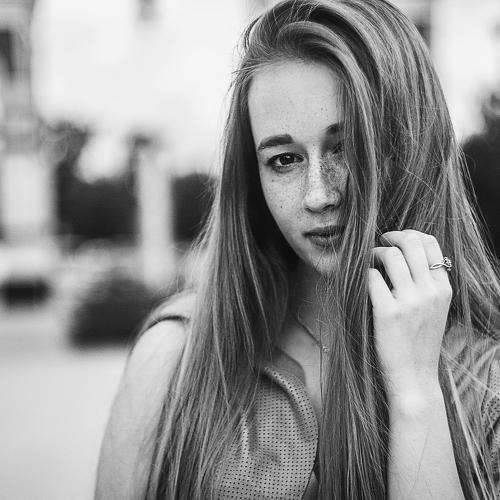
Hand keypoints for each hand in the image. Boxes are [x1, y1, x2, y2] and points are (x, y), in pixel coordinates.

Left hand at [368, 229, 452, 400]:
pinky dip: (364, 274)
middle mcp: (430, 292)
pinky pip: (371, 278)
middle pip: (411, 243)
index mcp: (443, 289)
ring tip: (370, 262)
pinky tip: (363, 282)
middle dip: (392, 236)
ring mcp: (410, 302)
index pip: (431, 243)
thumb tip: (405, 255)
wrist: (415, 377)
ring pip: (391, 256)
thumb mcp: (435, 309)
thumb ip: (427, 283)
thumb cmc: (420, 342)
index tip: (395, 239)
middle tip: (380, 243)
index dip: (410, 234)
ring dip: (375, 253)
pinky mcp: (388, 313)